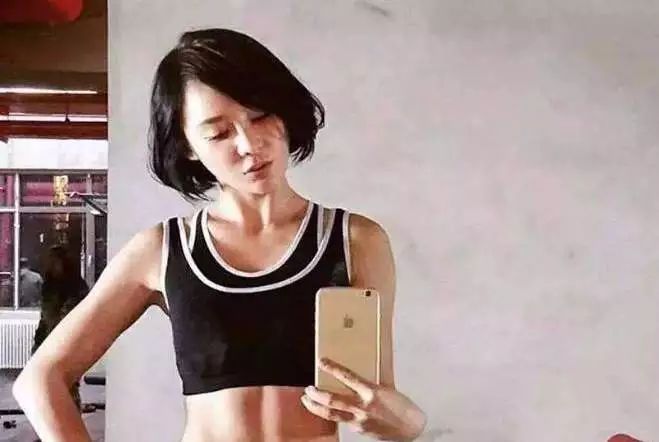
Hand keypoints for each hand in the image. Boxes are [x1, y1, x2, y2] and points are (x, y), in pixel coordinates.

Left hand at [300, 358, 425, 440]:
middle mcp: (362, 406)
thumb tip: (367, 365)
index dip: (332, 368)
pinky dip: (330, 415)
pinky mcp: (358, 430)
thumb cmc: (402, 406)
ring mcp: (359, 420)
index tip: (321, 361)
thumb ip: (374, 379)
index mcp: (371, 391)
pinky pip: (341, 421)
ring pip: (331, 414)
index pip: (347, 377)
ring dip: (316, 407)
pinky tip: (324, 411)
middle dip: (316, 394)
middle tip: (307, 388)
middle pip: (332, 400)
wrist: (411, 429)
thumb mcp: (388, 388)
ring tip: (306, 400)